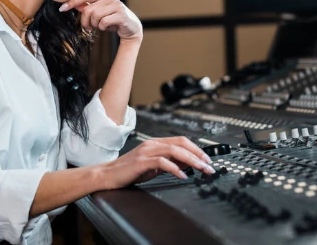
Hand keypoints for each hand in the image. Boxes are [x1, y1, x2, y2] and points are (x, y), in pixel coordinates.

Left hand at [59, 0, 142, 40]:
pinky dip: (102, 28)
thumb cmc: (113, 21)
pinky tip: (107, 28)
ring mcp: (117, 5)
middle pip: (88, 9)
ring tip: (99, 27)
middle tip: (88, 28)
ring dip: (94, 25)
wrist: (131, 28)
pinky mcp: (121, 15)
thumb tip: (74, 4)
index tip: (62, 9)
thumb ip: (88, 8)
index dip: (72, 2)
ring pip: (95, 15)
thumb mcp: (99, 13)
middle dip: (85, 21)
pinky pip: (104, 22)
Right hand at [99, 137, 214, 189]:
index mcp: (155, 143)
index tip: (207, 160)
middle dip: (198, 154)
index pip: (181, 141)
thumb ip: (169, 163)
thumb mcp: (153, 166)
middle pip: (181, 143)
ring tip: (201, 169)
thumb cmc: (129, 171)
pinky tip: (182, 175)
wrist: (107, 175)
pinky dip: (175, 168)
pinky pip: (162, 162)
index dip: (197, 149)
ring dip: (191, 160)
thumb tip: (188, 164)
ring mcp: (146, 151)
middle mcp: (152, 144)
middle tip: (209, 166)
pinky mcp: (141, 161)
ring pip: (174, 151)